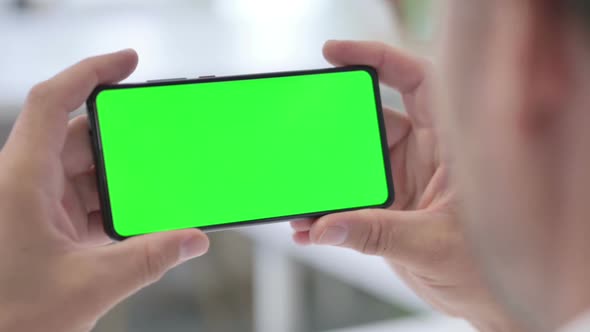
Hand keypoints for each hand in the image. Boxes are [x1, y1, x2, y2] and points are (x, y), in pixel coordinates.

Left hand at [0, 50, 208, 331]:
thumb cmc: (11, 319)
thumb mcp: (91, 285)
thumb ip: (150, 258)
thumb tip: (194, 239)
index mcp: (21, 181)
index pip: (53, 103)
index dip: (91, 72)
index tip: (129, 62)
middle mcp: (25, 183)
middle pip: (81, 137)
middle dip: (126, 140)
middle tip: (162, 138)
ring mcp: (36, 203)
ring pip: (87, 170)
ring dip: (124, 178)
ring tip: (158, 185)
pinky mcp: (48, 224)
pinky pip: (88, 198)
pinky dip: (116, 203)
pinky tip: (142, 214)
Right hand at [291, 41, 520, 331]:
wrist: (484, 303)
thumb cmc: (488, 269)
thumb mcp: (434, 246)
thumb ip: (378, 234)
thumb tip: (326, 226)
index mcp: (452, 144)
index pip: (416, 82)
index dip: (376, 58)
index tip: (333, 55)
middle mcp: (425, 155)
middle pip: (370, 124)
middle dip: (333, 132)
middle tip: (302, 139)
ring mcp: (403, 181)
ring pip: (353, 165)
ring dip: (325, 181)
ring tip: (301, 202)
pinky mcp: (386, 209)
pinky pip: (349, 201)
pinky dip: (327, 214)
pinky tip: (310, 228)